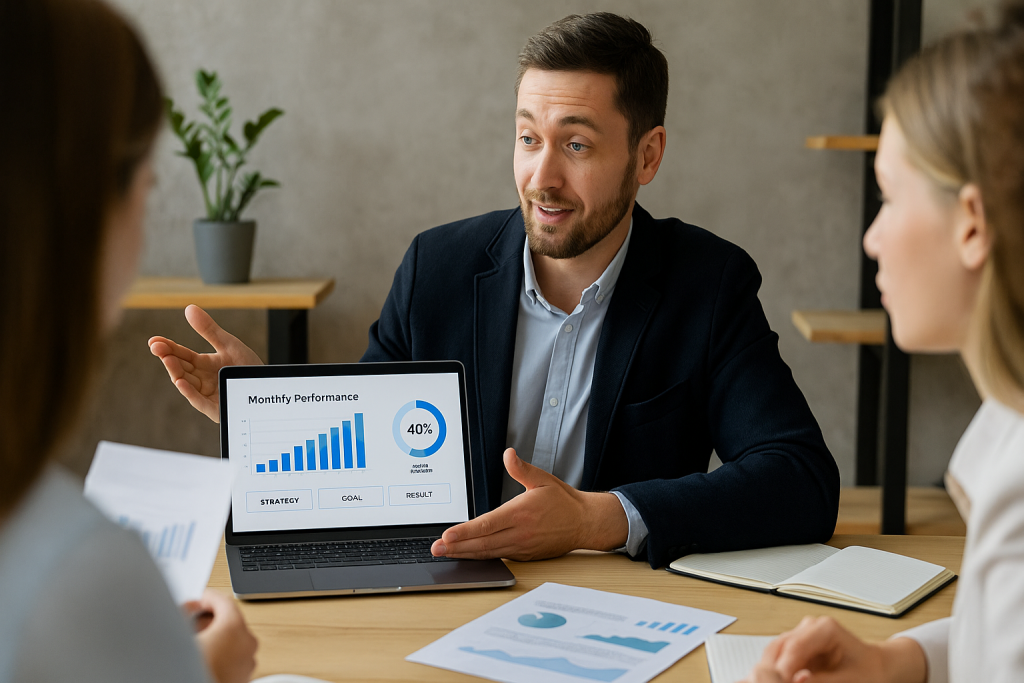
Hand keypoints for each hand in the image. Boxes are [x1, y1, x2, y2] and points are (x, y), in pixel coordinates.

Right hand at [148, 305, 261, 422]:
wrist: (268, 385)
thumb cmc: (248, 366)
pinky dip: (190, 392)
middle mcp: (202, 380)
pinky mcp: (215, 408)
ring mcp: (207, 395)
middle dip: (168, 358)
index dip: (167, 348)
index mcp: (204, 365)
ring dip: (176, 372)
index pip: (182, 355)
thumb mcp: (228, 344)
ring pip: (187, 384)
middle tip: (156, 347)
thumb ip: (209, 330)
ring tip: (167, 359)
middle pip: (181, 368)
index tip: (154, 341)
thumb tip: (189, 308)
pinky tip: (181, 382)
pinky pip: (200, 401)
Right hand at [185, 589, 257, 682]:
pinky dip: (220, 654)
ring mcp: (248, 663)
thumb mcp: (179, 637)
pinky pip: (233, 658)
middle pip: (230, 620)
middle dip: (209, 619)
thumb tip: (188, 608)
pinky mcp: (244, 678)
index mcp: (235, 629)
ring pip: (232, 640)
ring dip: (214, 638)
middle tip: (190, 622)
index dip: (206, 598)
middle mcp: (247, 644)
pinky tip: (201, 659)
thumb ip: (184, 614)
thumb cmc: (189, 672)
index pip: (224, 601)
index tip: (197, 600)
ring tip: (193, 644)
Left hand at [430, 448, 627, 560]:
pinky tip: (468, 555)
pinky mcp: (525, 555)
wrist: (584, 523)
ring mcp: (522, 547)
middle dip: (457, 547)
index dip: (465, 532)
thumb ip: (521, 469)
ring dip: (465, 554)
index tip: (448, 535)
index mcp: (521, 513)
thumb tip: (508, 454)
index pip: (487, 524)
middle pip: (483, 543)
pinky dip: (481, 557)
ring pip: (489, 553)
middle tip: (436, 548)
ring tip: (446, 553)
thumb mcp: (543, 479)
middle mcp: (520, 533)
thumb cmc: (563, 502)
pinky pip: (499, 557)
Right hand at [743, 616, 926, 682]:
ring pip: (775, 652)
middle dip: (773, 669)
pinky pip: (779, 659)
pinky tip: (775, 679)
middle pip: (780, 647)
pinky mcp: (798, 647)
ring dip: (772, 670)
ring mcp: (802, 635)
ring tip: (772, 682)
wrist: (876, 666)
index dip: (783, 667)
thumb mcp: (850, 680)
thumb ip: (822, 680)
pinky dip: (777, 671)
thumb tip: (798, 680)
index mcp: (826, 628)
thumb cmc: (869, 671)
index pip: (795, 646)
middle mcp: (810, 626)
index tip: (778, 681)